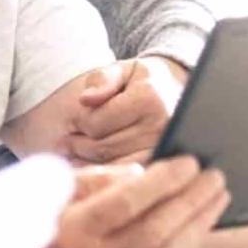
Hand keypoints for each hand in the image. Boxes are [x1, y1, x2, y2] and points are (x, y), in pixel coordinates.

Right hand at [26, 156, 228, 247]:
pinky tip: (198, 225)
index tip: (188, 162)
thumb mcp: (56, 189)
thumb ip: (99, 181)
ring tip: (217, 197)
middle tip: (215, 176)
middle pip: (153, 230)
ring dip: (196, 224)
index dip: (161, 182)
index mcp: (68, 230)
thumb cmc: (33, 219)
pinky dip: (182, 246)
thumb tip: (143, 176)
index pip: (125, 203)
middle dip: (189, 201)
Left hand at [66, 56, 185, 164]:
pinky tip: (95, 163)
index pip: (96, 123)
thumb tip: (85, 99)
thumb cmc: (143, 82)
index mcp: (148, 98)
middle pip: (102, 147)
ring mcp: (162, 150)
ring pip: (110, 165)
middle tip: (70, 139)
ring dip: (89, 161)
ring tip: (79, 149)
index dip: (78, 122)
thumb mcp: (122, 70)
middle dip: (79, 144)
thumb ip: (102, 80)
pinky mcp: (160, 166)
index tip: (76, 119)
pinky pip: (124, 176)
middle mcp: (159, 127)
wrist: (177, 95)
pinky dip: (105, 172)